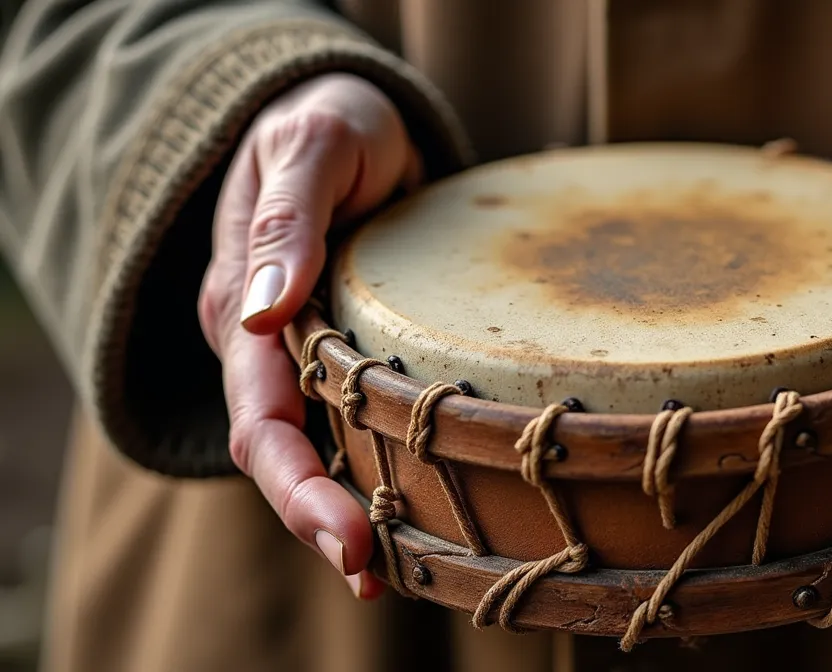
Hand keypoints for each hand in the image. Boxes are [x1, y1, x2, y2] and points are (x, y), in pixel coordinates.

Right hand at [198, 73, 422, 598]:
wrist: (351, 118)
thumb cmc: (332, 124)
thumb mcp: (313, 148)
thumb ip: (285, 222)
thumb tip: (258, 315)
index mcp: (239, 307)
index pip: (257, 419)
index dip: (298, 487)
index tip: (347, 540)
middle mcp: (264, 347)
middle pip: (280, 454)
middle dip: (320, 521)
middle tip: (372, 576)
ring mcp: (305, 355)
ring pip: (318, 450)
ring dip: (353, 512)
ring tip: (407, 571)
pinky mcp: (352, 354)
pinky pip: (358, 424)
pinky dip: (384, 471)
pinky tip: (427, 513)